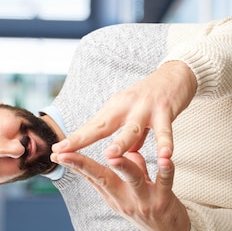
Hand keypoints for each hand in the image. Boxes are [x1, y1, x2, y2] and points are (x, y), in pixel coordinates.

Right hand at [51, 150, 190, 230]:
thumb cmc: (147, 207)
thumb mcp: (128, 192)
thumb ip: (124, 169)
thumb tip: (117, 152)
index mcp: (113, 196)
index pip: (90, 177)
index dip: (73, 164)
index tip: (56, 153)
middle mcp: (125, 199)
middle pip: (102, 178)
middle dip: (84, 165)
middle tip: (68, 152)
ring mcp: (144, 201)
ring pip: (133, 179)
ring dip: (124, 167)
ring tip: (115, 157)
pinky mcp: (164, 200)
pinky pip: (165, 182)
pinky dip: (166, 170)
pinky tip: (165, 161)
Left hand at [52, 61, 196, 159]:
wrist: (177, 73)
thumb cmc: (152, 98)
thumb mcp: (133, 115)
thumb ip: (129, 137)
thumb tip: (124, 155)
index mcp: (114, 108)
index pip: (90, 127)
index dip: (73, 139)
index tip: (55, 152)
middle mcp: (125, 106)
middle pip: (102, 126)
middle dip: (82, 139)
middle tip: (65, 152)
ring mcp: (145, 108)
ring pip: (131, 128)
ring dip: (121, 143)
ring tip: (110, 156)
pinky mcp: (165, 109)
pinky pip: (165, 130)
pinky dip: (166, 144)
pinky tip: (165, 157)